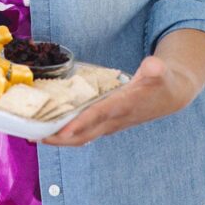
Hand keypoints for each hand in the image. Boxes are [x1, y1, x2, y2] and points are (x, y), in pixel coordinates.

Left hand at [39, 54, 196, 146]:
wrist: (170, 95)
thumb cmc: (163, 81)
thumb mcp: (161, 71)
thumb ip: (156, 69)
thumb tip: (154, 67)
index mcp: (125, 105)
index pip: (99, 115)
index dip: (81, 123)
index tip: (61, 131)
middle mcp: (115, 119)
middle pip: (84, 134)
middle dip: (60, 138)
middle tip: (34, 137)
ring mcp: (111, 123)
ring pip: (82, 136)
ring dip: (60, 138)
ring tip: (35, 135)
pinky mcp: (108, 122)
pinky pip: (85, 131)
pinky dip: (68, 132)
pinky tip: (53, 128)